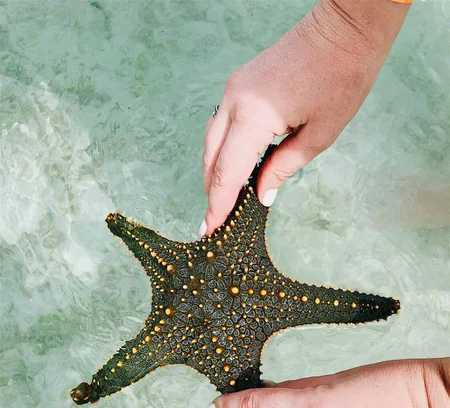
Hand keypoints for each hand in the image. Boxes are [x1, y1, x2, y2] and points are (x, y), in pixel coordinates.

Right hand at [201, 0, 409, 234]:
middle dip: (211, 192)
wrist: (344, 28)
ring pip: (211, 140)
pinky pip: (221, 124)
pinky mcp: (239, 83)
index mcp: (253, 116)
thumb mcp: (318, 135)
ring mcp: (233, 89)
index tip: (210, 230)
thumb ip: (283, 168)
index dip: (218, 205)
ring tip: (221, 199)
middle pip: (211, 158)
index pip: (227, 172)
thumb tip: (262, 195)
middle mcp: (234, 101)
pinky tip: (232, 166)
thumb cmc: (341, 79)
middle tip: (213, 222)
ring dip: (214, 171)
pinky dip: (222, 150)